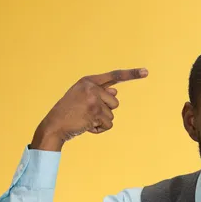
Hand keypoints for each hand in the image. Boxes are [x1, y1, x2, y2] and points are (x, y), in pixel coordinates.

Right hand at [31, 68, 147, 150]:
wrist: (54, 125)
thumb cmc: (69, 112)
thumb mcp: (82, 98)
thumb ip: (99, 93)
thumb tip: (115, 92)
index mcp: (88, 81)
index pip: (114, 75)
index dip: (131, 74)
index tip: (146, 72)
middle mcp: (92, 87)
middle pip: (115, 102)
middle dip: (105, 111)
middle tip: (86, 113)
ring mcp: (93, 99)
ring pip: (112, 115)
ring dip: (101, 121)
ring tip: (85, 120)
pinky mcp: (95, 112)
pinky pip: (108, 125)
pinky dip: (99, 129)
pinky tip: (86, 127)